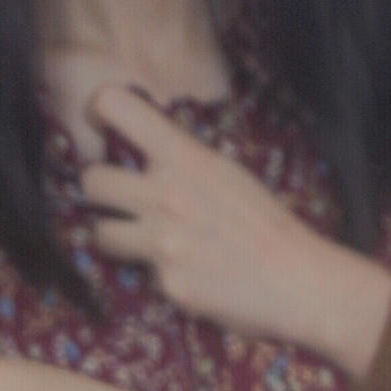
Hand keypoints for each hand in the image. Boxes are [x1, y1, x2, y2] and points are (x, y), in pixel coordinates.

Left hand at [80, 85, 390, 377]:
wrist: (298, 280)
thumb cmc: (268, 225)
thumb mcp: (225, 173)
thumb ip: (183, 162)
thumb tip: (148, 155)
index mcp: (184, 156)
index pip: (115, 106)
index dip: (98, 113)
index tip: (101, 129)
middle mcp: (165, 194)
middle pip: (91, 180)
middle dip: (98, 191)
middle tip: (115, 199)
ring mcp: (162, 242)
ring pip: (100, 232)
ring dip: (114, 235)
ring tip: (140, 240)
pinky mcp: (168, 284)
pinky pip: (142, 276)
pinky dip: (160, 276)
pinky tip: (191, 275)